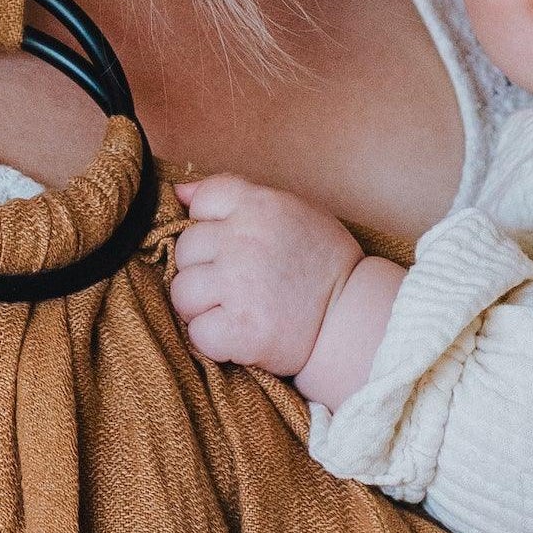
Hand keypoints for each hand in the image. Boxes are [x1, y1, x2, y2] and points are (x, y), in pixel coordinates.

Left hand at [168, 175, 364, 379]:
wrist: (355, 317)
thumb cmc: (323, 263)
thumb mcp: (291, 211)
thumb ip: (237, 196)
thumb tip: (178, 192)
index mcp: (259, 206)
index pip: (202, 201)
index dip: (207, 224)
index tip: (229, 245)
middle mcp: (243, 241)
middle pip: (185, 250)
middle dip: (203, 269)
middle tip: (236, 285)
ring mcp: (238, 286)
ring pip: (182, 293)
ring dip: (201, 307)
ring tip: (234, 310)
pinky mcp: (240, 330)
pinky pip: (197, 333)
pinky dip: (214, 339)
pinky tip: (240, 334)